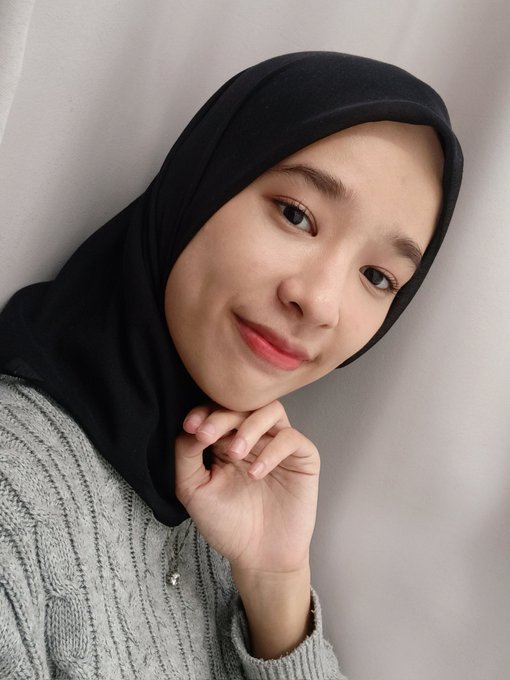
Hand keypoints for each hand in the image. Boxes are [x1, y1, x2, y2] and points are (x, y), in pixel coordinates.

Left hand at [174, 400, 319, 575]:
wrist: (258, 557)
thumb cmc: (227, 524)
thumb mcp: (193, 490)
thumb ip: (185, 456)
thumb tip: (190, 427)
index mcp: (227, 440)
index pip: (218, 409)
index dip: (204, 412)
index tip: (191, 426)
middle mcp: (254, 437)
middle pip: (243, 405)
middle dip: (222, 417)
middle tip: (207, 436)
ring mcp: (279, 446)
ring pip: (271, 410)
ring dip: (249, 426)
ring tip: (235, 453)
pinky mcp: (302, 458)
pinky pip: (291, 438)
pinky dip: (272, 450)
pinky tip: (256, 473)